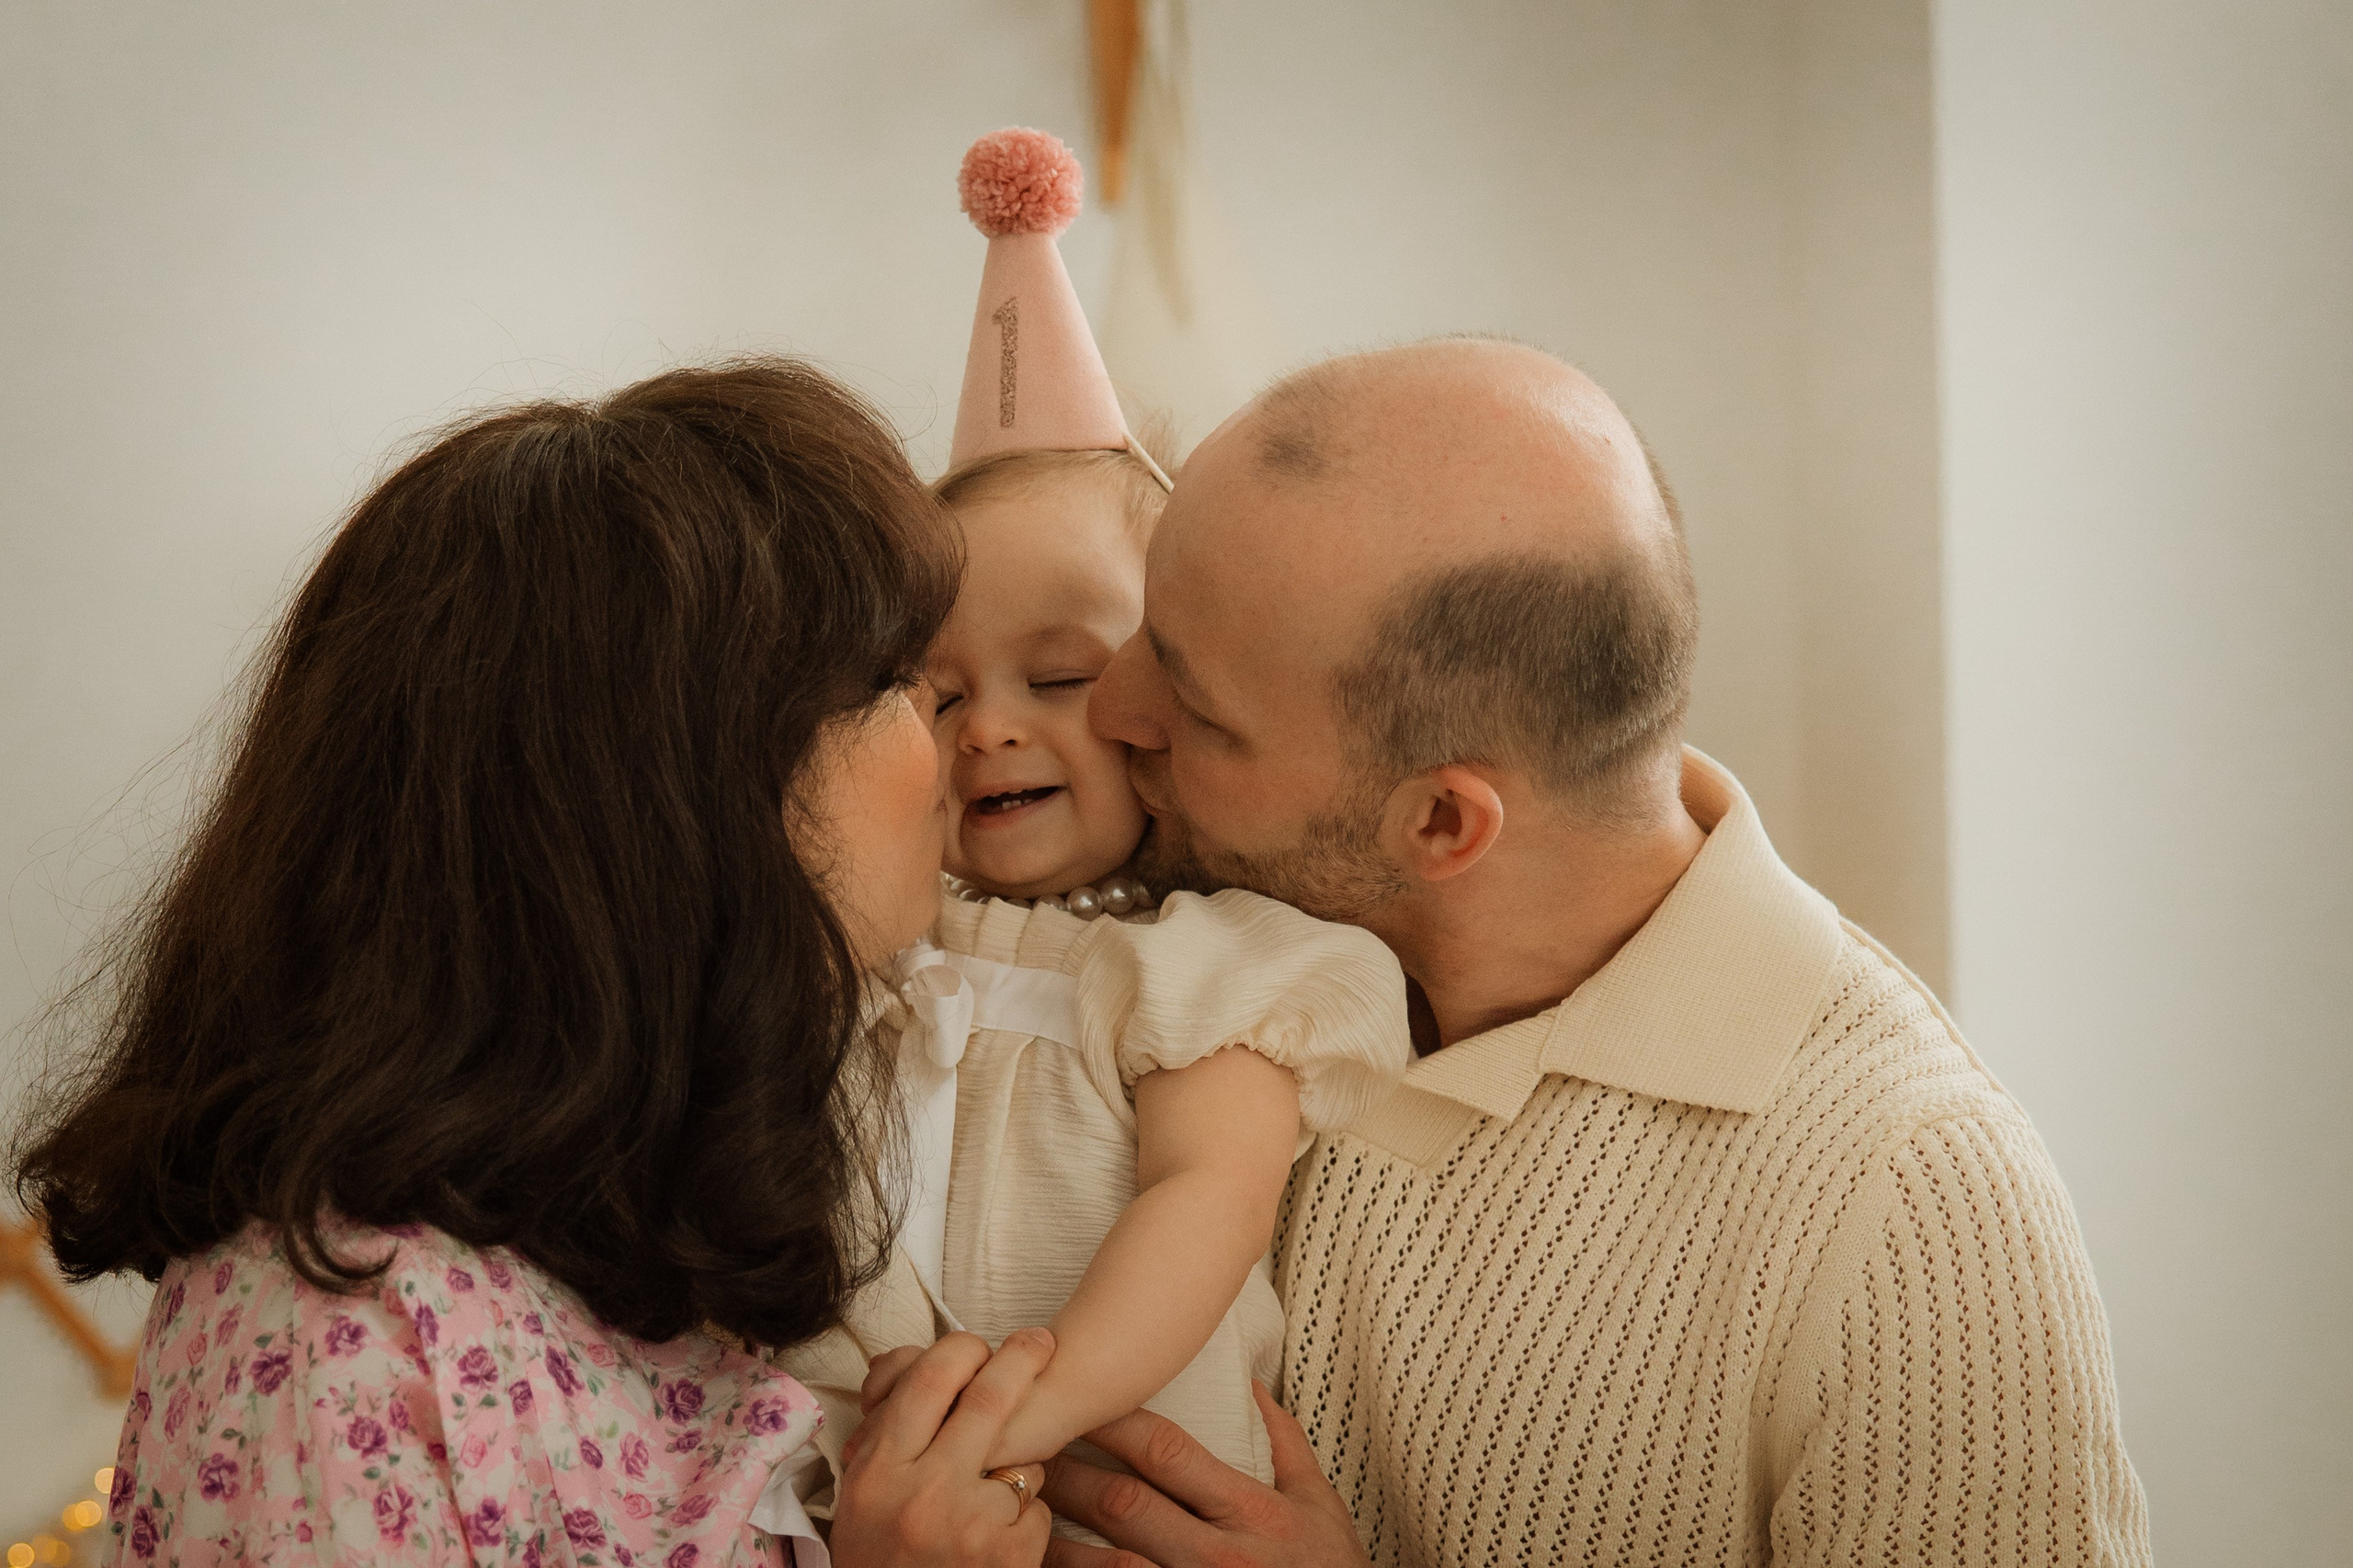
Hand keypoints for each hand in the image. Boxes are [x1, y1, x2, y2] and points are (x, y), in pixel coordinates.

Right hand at [827, 1329, 1056, 1567]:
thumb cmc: (877, 1562)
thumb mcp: (862, 1497)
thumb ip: (888, 1437)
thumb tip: (917, 1366)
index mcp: (879, 1472)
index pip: (929, 1380)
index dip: (961, 1350)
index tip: (979, 1344)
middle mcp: (924, 1492)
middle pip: (989, 1398)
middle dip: (1022, 1359)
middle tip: (1041, 1343)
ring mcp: (970, 1525)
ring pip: (1023, 1460)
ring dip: (1020, 1467)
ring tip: (994, 1490)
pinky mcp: (1009, 1556)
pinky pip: (1037, 1512)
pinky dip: (1025, 1521)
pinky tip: (998, 1543)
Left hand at [1035, 1382, 1367, 1567]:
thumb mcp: (1319, 1504)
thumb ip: (1285, 1443)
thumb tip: (1253, 1385)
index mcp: (1250, 1510)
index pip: (1167, 1452)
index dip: (1115, 1421)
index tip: (1076, 1395)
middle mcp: (1218, 1553)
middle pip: (1123, 1502)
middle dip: (1067, 1471)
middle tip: (1021, 1447)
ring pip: (1107, 1562)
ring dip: (1056, 1537)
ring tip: (1017, 1511)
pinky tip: (1048, 1566)